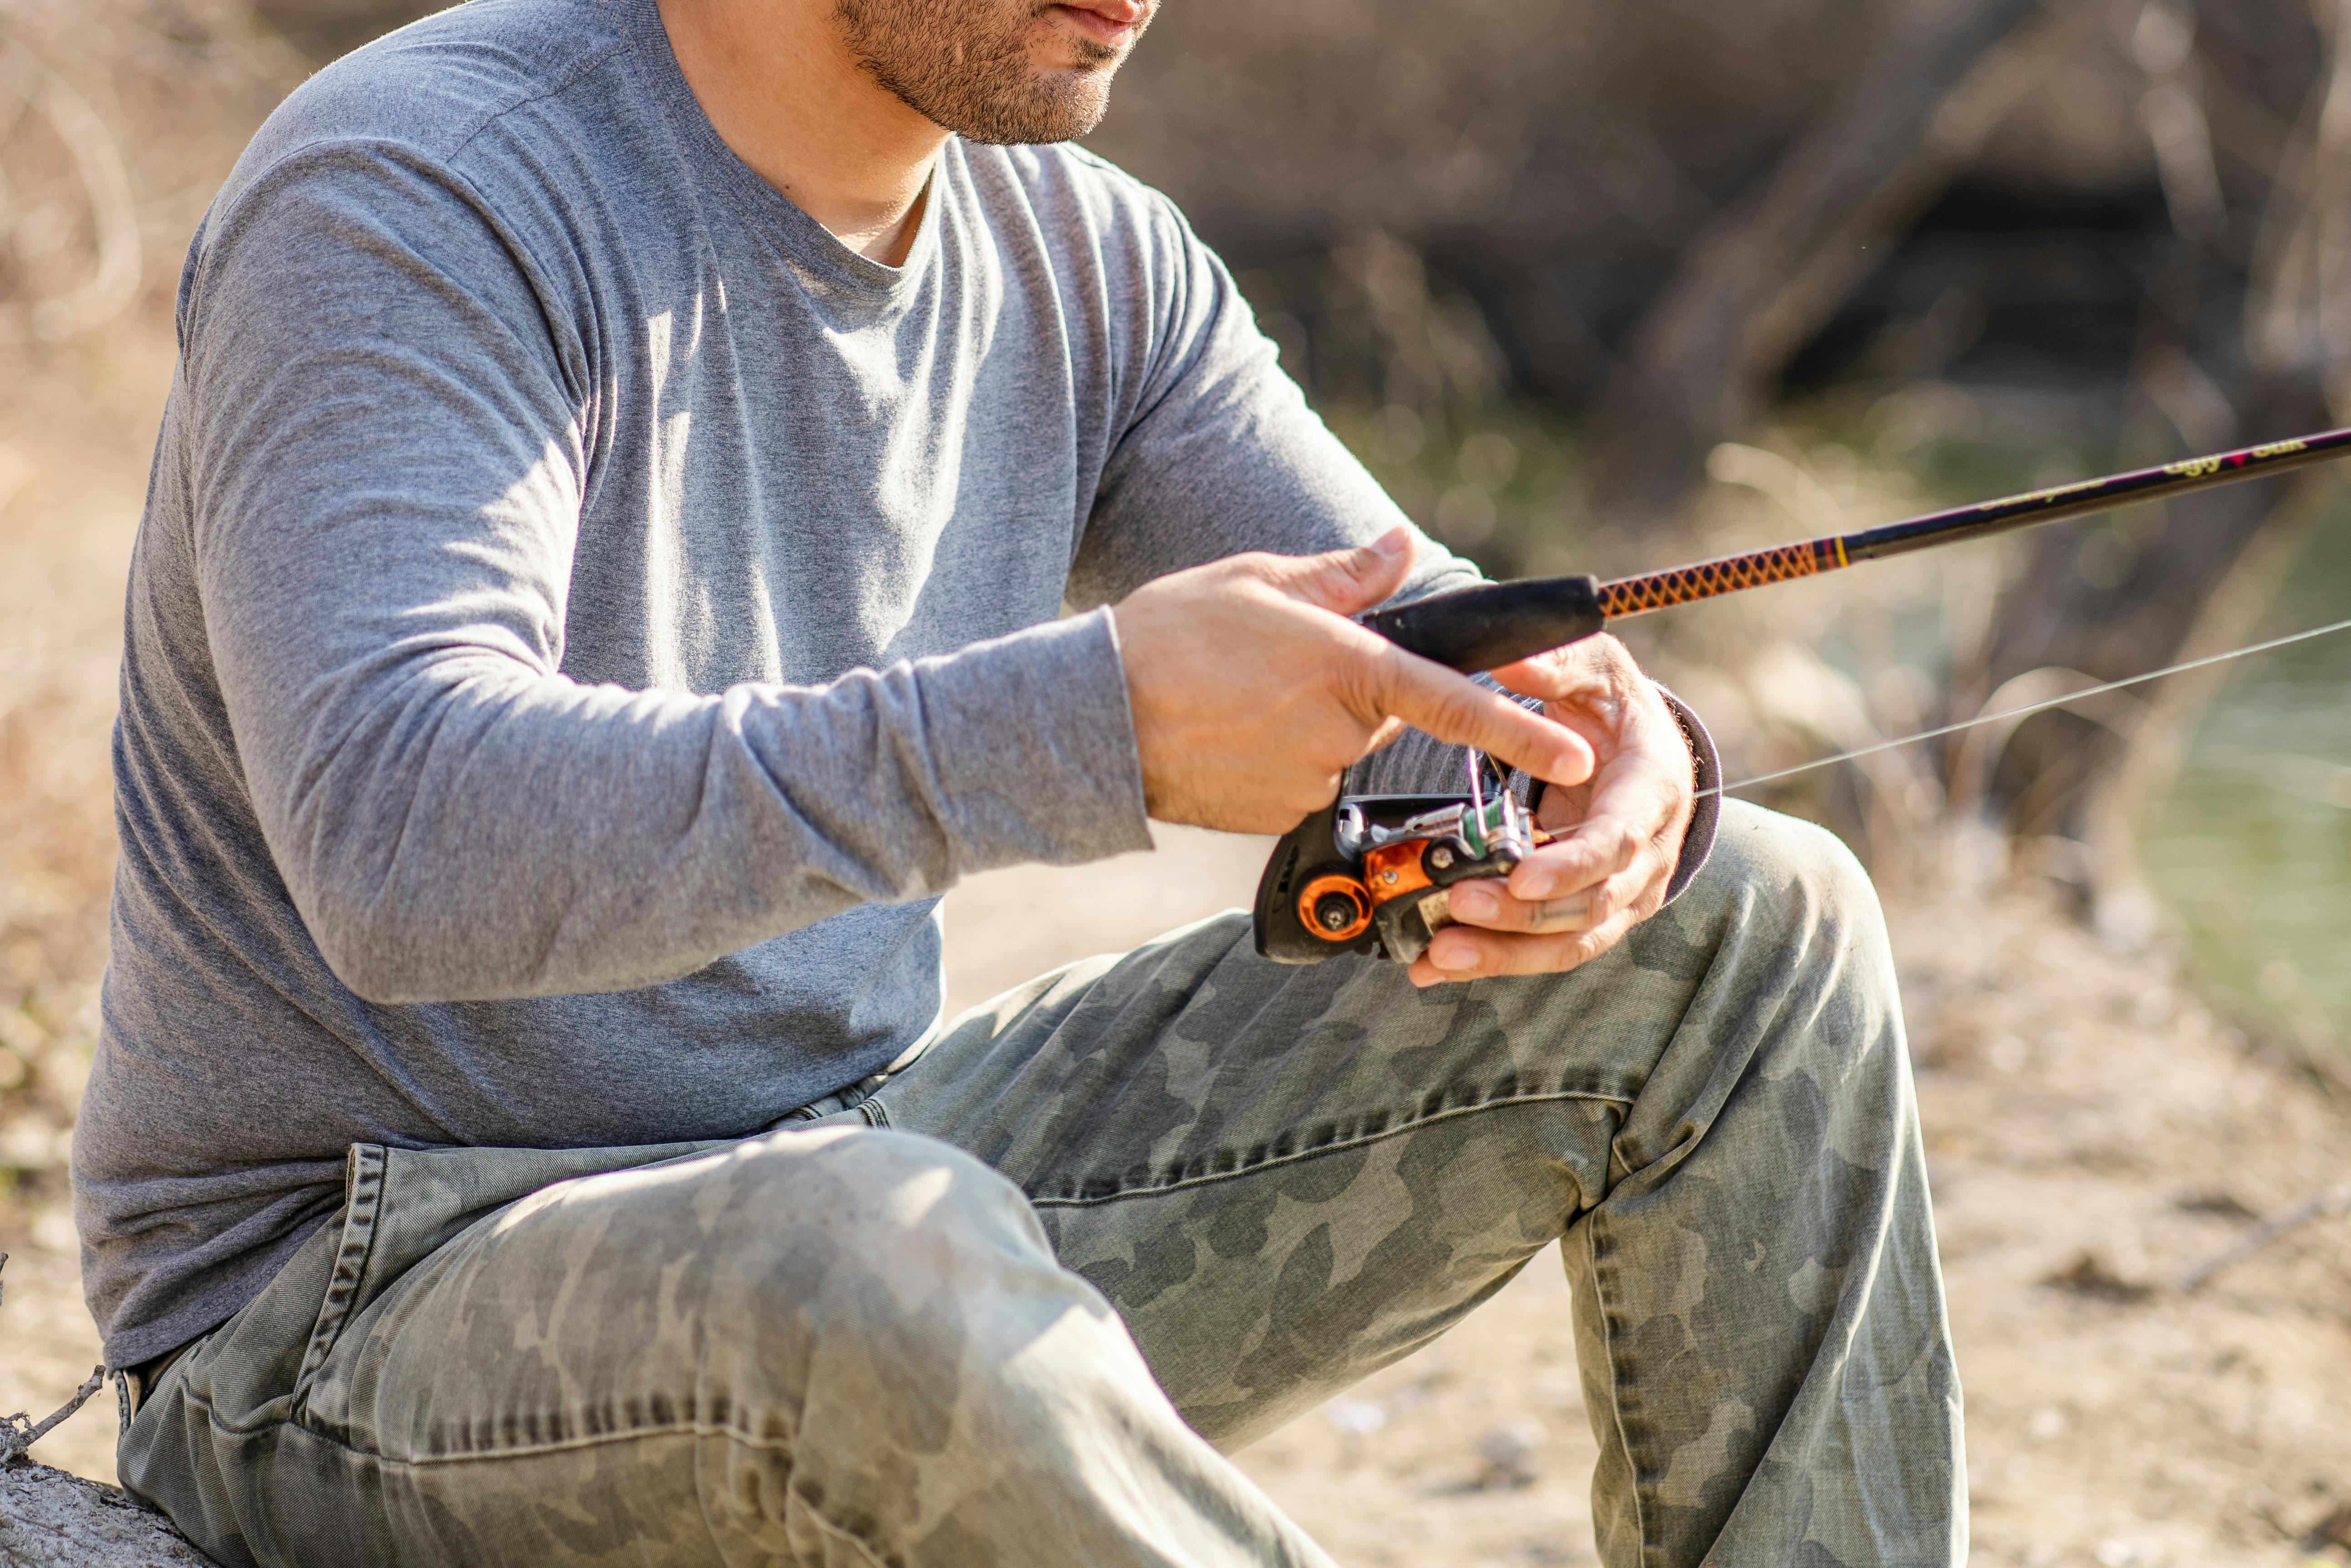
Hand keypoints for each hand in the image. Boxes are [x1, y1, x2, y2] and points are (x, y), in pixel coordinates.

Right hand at [1111, 530, 1596, 834]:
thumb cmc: (1167, 637)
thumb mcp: (1255, 581)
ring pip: (1340, 749)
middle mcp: (1336, 731)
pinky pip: (1304, 782)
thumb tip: (1401, 547)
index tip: (1575, 753)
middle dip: (1348, 690)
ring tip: (1237, 700)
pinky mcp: (1280, 815)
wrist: (1094, 721)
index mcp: (1343, 665)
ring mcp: (1308, 780)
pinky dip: (1279, 760)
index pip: (1454, 698)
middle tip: (1274, 665)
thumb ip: (1342, 576)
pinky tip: (1227, 736)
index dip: (1521, 727)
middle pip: (1382, 713)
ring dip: (1308, 726)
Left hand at [1406, 635, 1694, 987]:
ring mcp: (1624, 893)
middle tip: (1456, 906)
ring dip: (1503, 954)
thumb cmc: (1617, 706)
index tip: (1520, 876)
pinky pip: (1547, 948)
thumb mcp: (1595, 668)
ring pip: (1569, 941)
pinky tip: (1436, 966)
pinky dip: (1494, 960)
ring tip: (1438, 954)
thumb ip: (1558, 664)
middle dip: (1523, 915)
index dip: (1571, 865)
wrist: (1644, 749)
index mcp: (1653, 791)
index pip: (1618, 841)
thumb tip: (1516, 660)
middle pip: (1590, 905)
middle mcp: (1648, 854)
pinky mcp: (1593, 914)